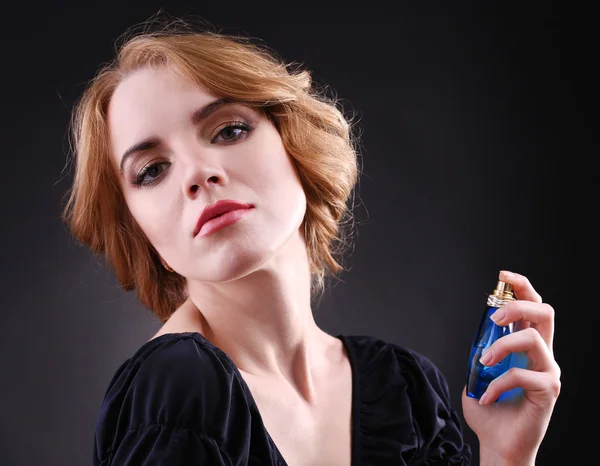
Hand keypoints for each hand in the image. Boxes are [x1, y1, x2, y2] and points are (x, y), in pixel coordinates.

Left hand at [461, 270, 560, 464]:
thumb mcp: (478, 372)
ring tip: (483, 362)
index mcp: (528, 346)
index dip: (522, 286)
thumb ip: (480, 350)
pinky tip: (485, 397)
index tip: (502, 275)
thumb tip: (475, 335)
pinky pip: (521, 375)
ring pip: (533, 339)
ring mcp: (548, 372)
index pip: (534, 307)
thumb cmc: (489, 409)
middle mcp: (543, 355)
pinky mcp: (548, 391)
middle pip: (545, 312)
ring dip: (501, 346)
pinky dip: (497, 383)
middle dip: (518, 305)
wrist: (497, 444)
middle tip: (494, 318)